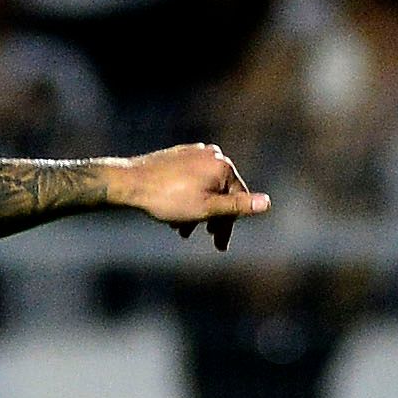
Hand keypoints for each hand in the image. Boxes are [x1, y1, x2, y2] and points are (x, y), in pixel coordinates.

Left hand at [109, 141, 263, 247]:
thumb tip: (269, 203)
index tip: (219, 246)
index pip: (237, 198)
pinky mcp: (178, 154)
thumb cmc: (167, 198)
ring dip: (197, 210)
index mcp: (222, 165)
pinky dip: (188, 197)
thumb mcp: (206, 208)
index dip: (229, 224)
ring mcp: (194, 152)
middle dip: (212, 218)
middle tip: (201, 237)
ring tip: (182, 229)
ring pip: (204, 187)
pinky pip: (191, 178)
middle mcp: (212, 153)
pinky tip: (174, 213)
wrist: (129, 182)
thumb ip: (238, 207)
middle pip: (220, 192)